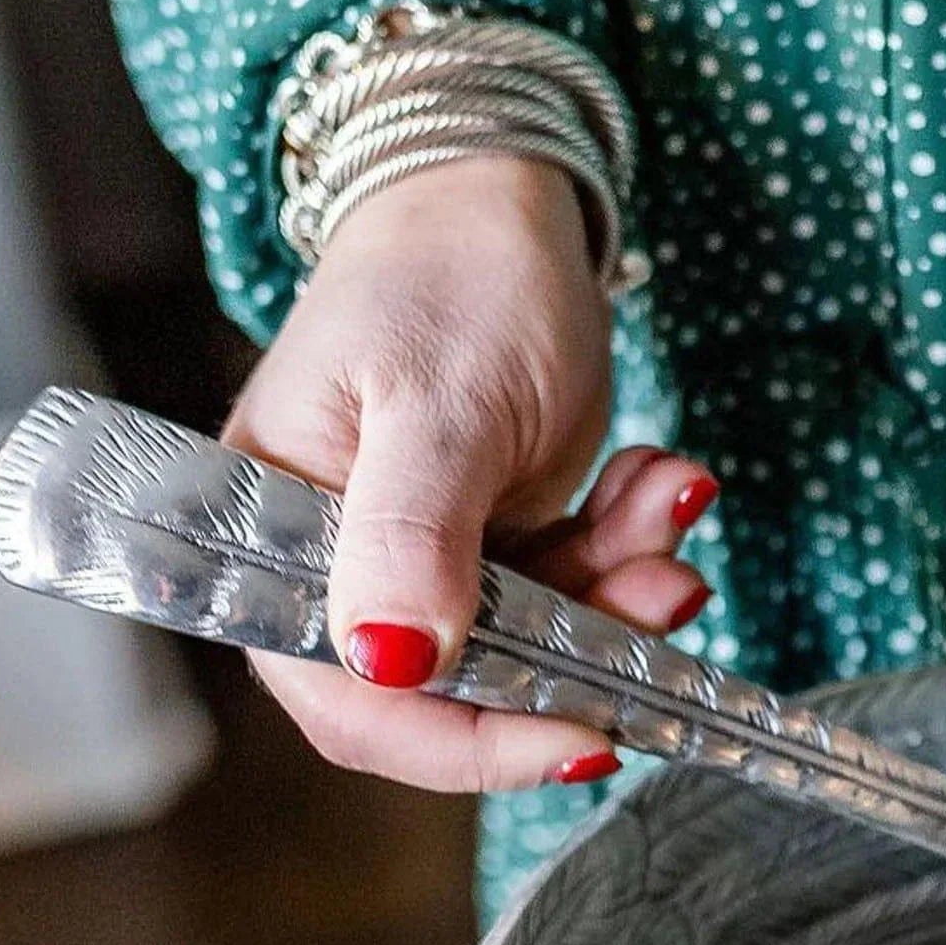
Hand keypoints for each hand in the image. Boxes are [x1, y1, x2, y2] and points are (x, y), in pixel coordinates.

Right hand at [223, 156, 716, 787]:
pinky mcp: (502, 552)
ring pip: (544, 650)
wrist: (503, 202)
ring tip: (664, 500)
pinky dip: (634, 553)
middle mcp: (346, 572)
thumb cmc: (447, 277)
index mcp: (279, 541)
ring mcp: (431, 566)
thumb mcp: (437, 402)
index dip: (469, 742)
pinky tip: (662, 483)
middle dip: (581, 653)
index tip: (585, 737)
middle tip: (667, 587)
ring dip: (626, 592)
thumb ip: (412, 535)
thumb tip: (391, 664)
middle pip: (466, 693)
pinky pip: (580, 597)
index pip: (354, 702)